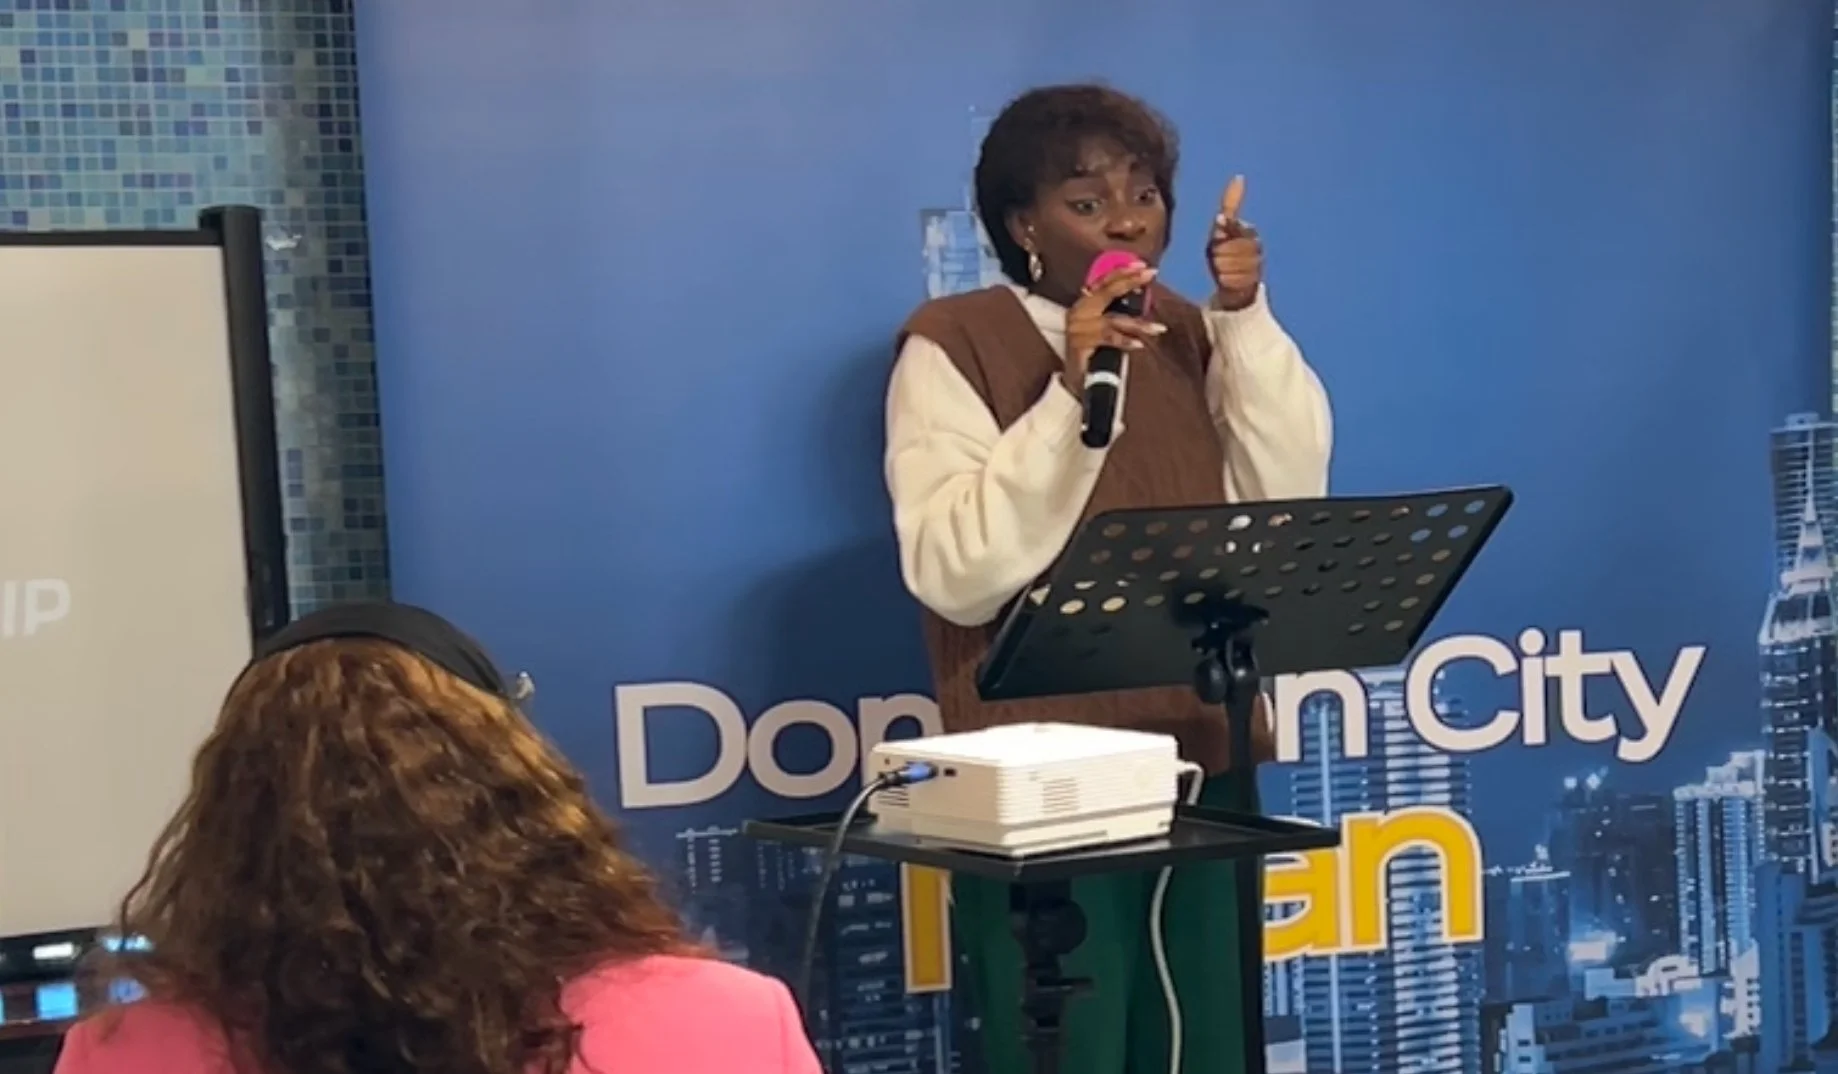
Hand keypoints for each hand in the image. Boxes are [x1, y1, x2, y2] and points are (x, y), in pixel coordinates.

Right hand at [1061, 261, 1162, 394]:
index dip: (1123, 271)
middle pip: (1107, 292)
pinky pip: (1108, 339)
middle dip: (1131, 281)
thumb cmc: (1094, 353)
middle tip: (1150, 274)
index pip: (1104, 281)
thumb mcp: (1105, 327)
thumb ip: (1117, 311)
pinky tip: (1139, 344)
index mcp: (1084, 304)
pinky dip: (1125, 341)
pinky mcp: (1080, 344)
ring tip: (1158, 329)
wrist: (1076, 381)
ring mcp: (1078, 328)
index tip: (1143, 265)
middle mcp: (1078, 312)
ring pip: (1114, 320)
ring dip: (1139, 324)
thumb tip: (1142, 296)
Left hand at [1207, 175, 1261, 310]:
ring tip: (1223, 268)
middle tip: (1218, 257)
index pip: (1235, 226)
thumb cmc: (1225, 251)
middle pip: (1227, 248)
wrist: (1234, 283)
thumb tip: (1239, 177)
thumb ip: (1230, 206)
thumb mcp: (1223, 228)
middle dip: (1218, 253)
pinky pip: (1231, 280)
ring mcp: (1256, 265)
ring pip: (1228, 264)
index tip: (1217, 230)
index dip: (1223, 230)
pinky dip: (1224, 280)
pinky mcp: (1253, 282)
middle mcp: (1257, 247)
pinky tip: (1227, 280)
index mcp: (1251, 231)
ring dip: (1220, 267)